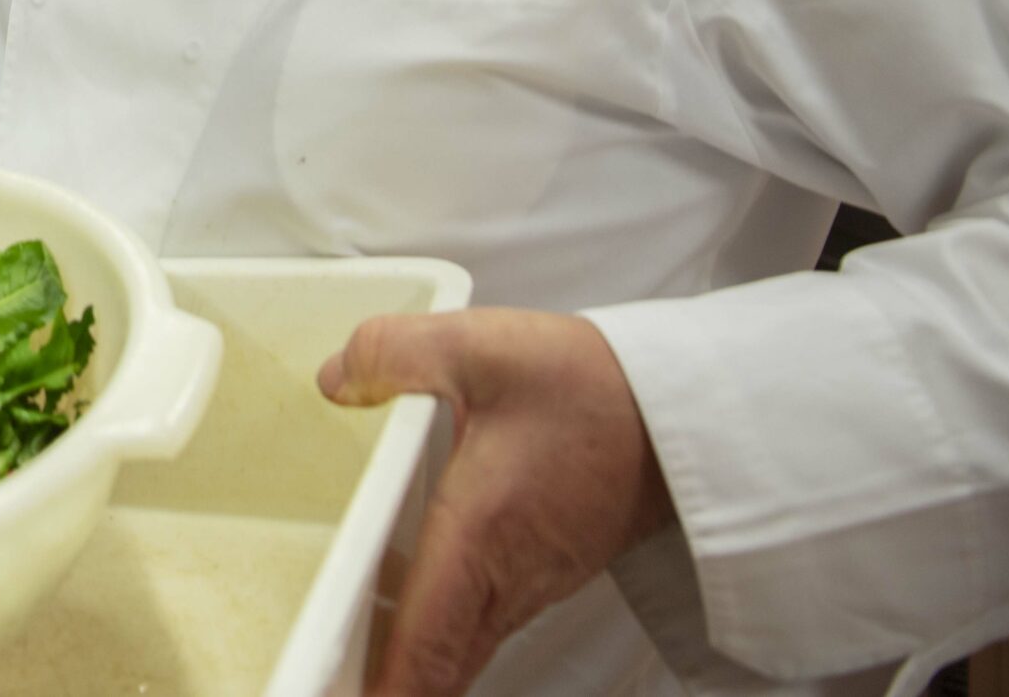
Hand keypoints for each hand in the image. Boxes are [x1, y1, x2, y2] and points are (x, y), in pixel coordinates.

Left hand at [317, 309, 674, 696]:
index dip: (383, 694)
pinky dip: (435, 635)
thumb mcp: (477, 347)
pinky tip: (393, 605)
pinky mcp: (544, 568)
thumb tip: (333, 381)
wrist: (682, 408)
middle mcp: (506, 580)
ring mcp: (531, 582)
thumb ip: (391, 353)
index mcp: (479, 540)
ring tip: (341, 658)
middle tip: (326, 683)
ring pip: (459, 649)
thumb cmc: (591, 387)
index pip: (425, 650)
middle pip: (436, 670)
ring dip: (408, 664)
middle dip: (382, 691)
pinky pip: (479, 622)